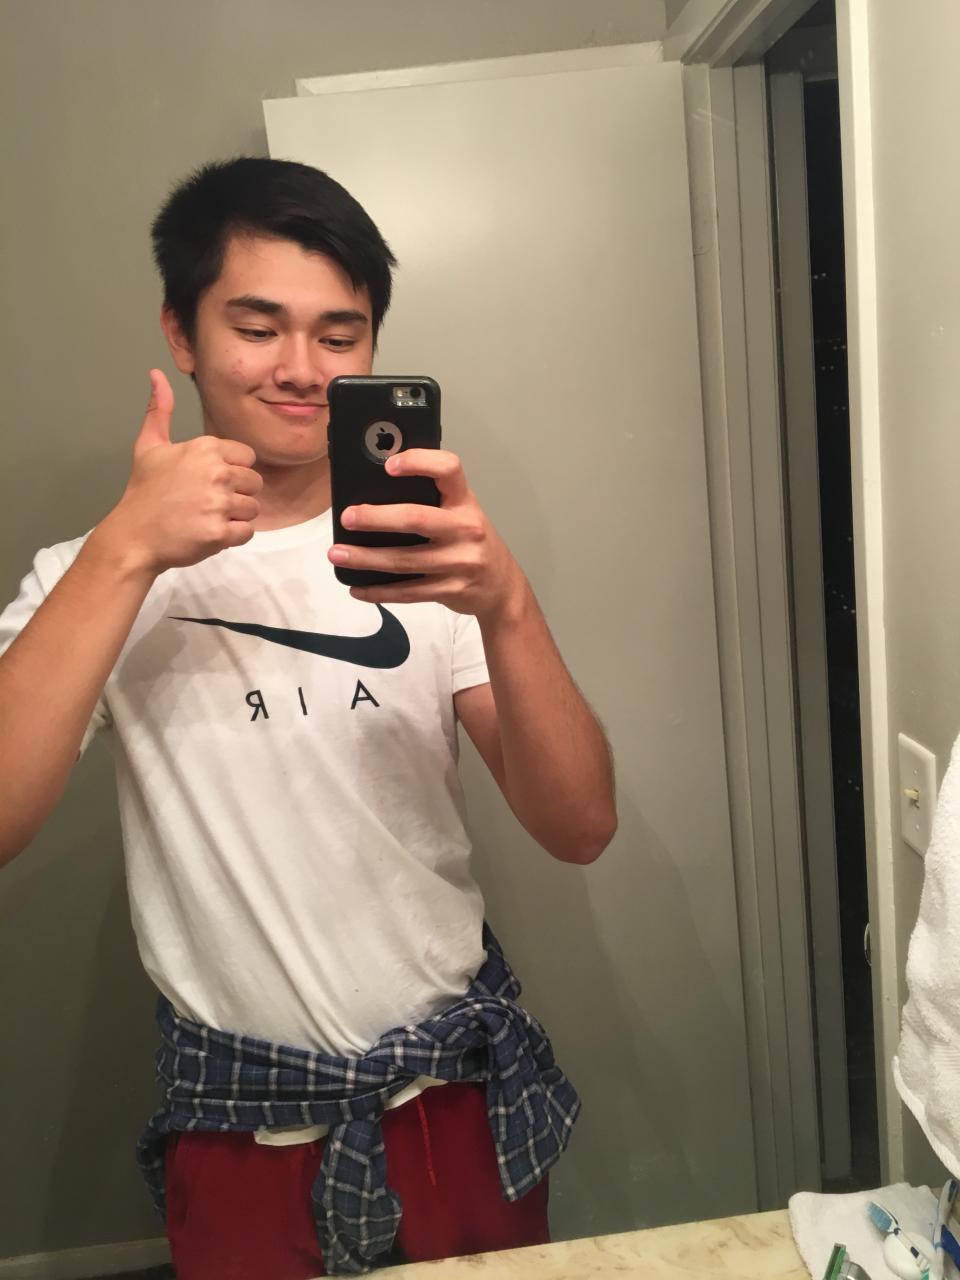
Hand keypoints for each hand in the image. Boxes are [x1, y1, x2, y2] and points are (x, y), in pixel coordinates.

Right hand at [95, 370, 262, 575]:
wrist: (133, 535)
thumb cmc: (144, 492)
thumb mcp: (149, 445)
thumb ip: (160, 410)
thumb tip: (156, 374)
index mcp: (205, 448)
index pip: (247, 457)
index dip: (232, 471)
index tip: (209, 481)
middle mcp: (215, 472)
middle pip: (254, 483)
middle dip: (236, 494)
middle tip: (207, 502)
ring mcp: (218, 503)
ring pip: (252, 508)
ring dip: (235, 516)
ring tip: (206, 517)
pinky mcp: (219, 533)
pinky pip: (247, 532)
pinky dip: (233, 536)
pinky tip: (209, 532)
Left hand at [327, 449, 527, 622]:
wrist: (502, 586)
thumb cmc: (470, 540)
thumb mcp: (461, 512)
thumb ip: (430, 500)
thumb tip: (374, 491)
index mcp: (465, 501)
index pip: (448, 469)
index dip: (419, 462)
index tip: (389, 465)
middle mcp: (465, 528)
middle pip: (416, 518)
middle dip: (376, 518)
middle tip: (347, 517)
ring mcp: (460, 562)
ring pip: (405, 560)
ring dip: (366, 558)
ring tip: (337, 554)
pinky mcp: (451, 589)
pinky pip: (408, 592)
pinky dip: (379, 592)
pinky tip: (358, 587)